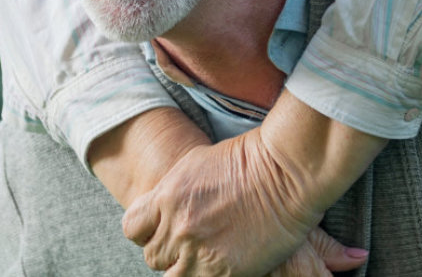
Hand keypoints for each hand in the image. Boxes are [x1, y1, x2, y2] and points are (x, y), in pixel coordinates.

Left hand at [122, 129, 366, 275]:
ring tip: (208, 252)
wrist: (285, 172)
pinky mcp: (223, 273)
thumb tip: (162, 208)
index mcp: (167, 197)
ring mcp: (199, 253)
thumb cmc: (247, 159)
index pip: (133, 228)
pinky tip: (225, 258)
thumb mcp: (197, 163)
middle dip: (169, 249)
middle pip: (153, 256)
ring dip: (186, 267)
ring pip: (173, 276)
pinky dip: (209, 274)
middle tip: (192, 239)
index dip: (146, 229)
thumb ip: (172, 191)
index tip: (160, 227)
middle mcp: (178, 227)